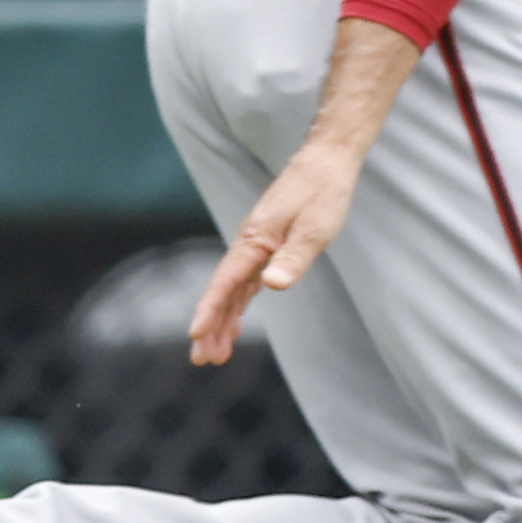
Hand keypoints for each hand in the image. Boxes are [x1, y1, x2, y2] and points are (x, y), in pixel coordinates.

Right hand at [190, 139, 364, 362]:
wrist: (326, 161)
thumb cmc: (324, 193)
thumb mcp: (315, 227)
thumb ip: (294, 257)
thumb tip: (272, 284)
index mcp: (255, 239)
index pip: (225, 281)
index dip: (210, 309)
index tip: (195, 333)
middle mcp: (249, 244)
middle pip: (223, 291)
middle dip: (211, 326)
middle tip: (202, 360)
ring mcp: (256, 245)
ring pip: (233, 290)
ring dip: (223, 321)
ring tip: (215, 355)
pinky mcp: (267, 246)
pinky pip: (245, 282)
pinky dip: (238, 304)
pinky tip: (236, 324)